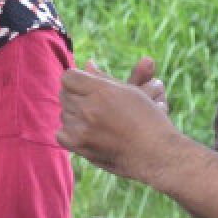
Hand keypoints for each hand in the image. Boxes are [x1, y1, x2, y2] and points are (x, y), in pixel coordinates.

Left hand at [56, 60, 183, 184]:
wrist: (156, 154)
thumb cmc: (148, 119)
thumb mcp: (130, 91)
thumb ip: (104, 77)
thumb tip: (87, 62)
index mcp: (102, 91)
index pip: (68, 77)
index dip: (76, 79)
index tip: (85, 85)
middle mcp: (89, 108)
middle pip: (64, 94)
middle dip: (75, 95)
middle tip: (92, 102)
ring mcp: (82, 129)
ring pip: (63, 113)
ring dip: (74, 114)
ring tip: (94, 118)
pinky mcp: (80, 147)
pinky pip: (61, 134)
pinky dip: (70, 132)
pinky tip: (86, 132)